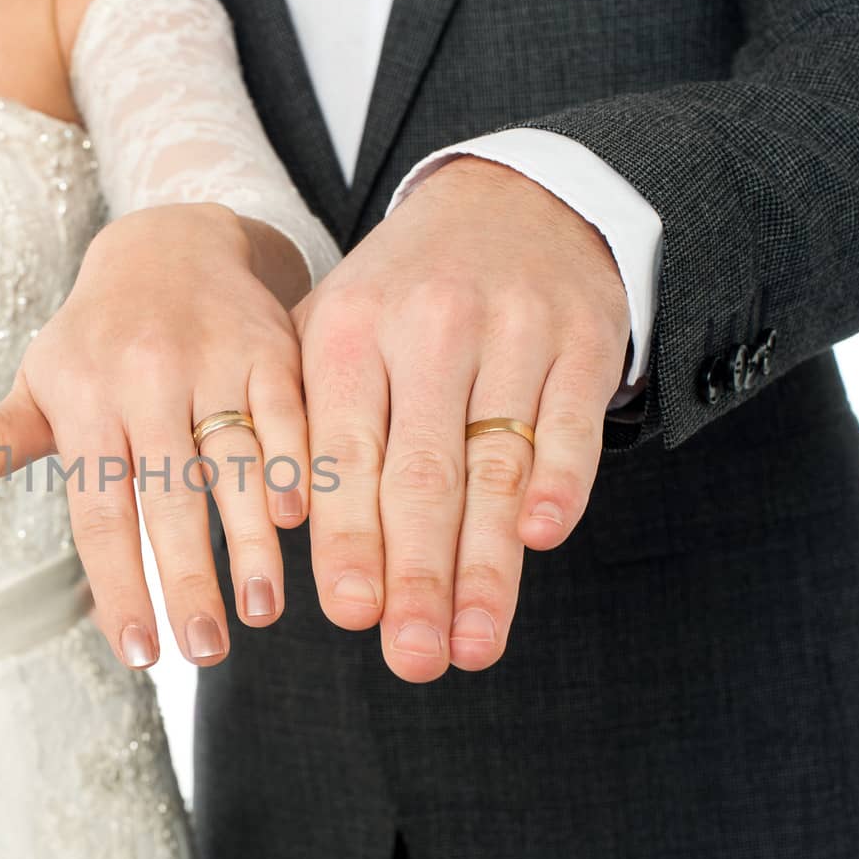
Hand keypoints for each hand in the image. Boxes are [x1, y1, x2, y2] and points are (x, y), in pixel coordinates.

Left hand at [0, 204, 312, 668]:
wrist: (173, 243)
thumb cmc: (96, 340)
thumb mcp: (39, 382)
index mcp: (85, 398)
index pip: (99, 511)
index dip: (119, 584)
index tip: (137, 652)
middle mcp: (147, 379)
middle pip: (168, 496)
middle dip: (186, 579)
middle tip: (200, 652)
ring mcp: (212, 361)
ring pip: (235, 460)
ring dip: (252, 540)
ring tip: (260, 611)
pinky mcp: (269, 348)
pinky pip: (285, 416)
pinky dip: (293, 468)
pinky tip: (299, 524)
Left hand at [294, 157, 629, 680]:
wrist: (510, 199)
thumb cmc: (402, 294)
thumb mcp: (335, 328)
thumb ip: (304, 415)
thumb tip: (275, 532)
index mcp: (352, 332)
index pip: (347, 453)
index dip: (350, 537)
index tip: (348, 614)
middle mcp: (430, 329)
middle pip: (423, 474)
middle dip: (417, 577)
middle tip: (411, 659)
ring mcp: (513, 332)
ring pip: (497, 464)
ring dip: (487, 565)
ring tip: (473, 645)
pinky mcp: (583, 339)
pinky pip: (572, 423)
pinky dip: (560, 483)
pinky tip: (542, 543)